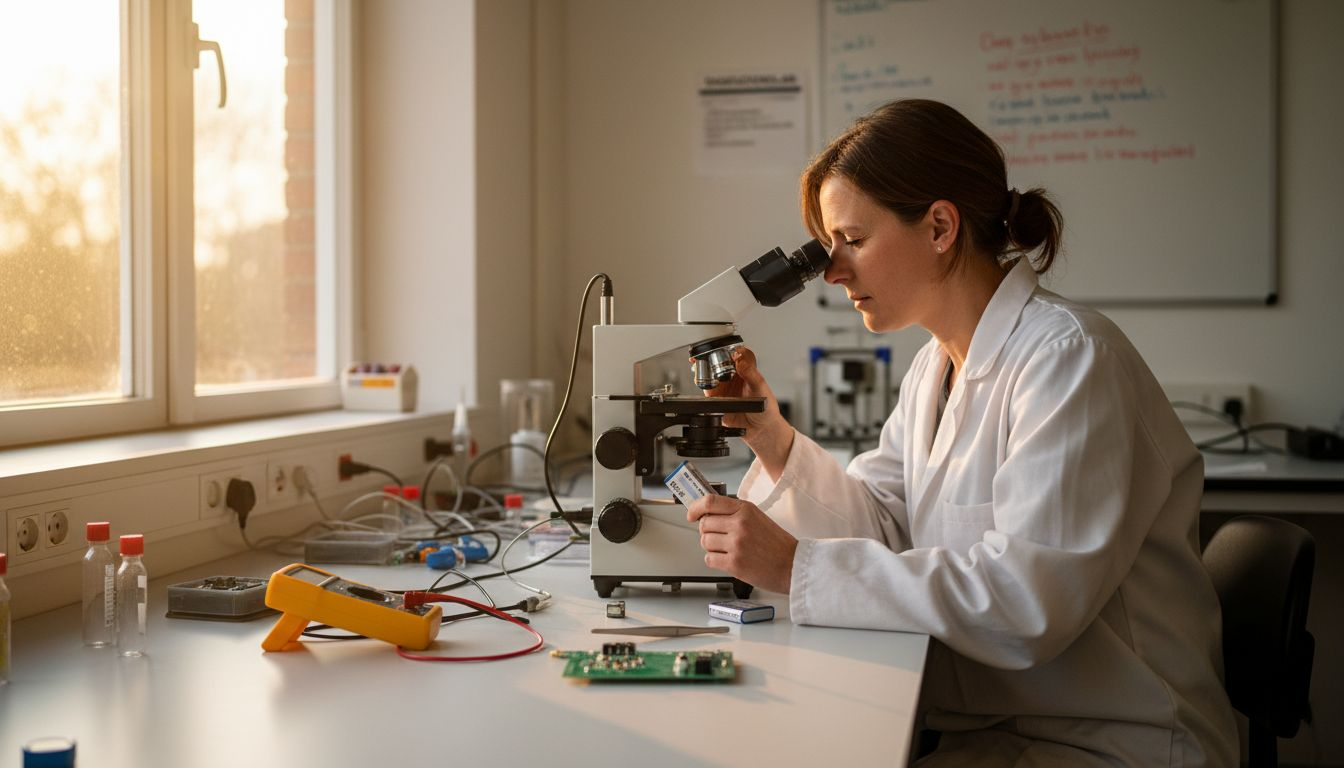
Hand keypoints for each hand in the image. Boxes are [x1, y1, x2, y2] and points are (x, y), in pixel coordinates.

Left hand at [688, 494, 796, 593]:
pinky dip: (715, 560)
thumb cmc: (777, 544)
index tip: (691, 514)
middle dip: (707, 531)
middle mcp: (740, 524)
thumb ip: (734, 513)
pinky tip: (728, 560)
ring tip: (727, 549)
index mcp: (745, 509)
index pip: (709, 502)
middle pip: (704, 523)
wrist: (793, 565)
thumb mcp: (757, 517)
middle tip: (719, 537)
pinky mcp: (734, 563)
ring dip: (711, 547)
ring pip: (704, 542)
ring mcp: (737, 544)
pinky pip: (709, 559)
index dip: (695, 508)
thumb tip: (707, 514)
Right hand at [696, 347, 793, 470]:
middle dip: (711, 356)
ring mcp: (725, 386)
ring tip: (703, 366)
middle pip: (720, 360)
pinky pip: (706, 387)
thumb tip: (741, 361)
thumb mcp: (761, 389)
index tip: (726, 349)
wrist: (759, 429)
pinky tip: (705, 382)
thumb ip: (751, 374)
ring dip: (704, 367)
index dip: (730, 349)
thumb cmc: (766, 409)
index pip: (737, 353)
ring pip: (710, 372)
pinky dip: (703, 383)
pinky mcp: (716, 397)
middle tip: (708, 355)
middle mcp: (735, 376)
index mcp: (747, 370)